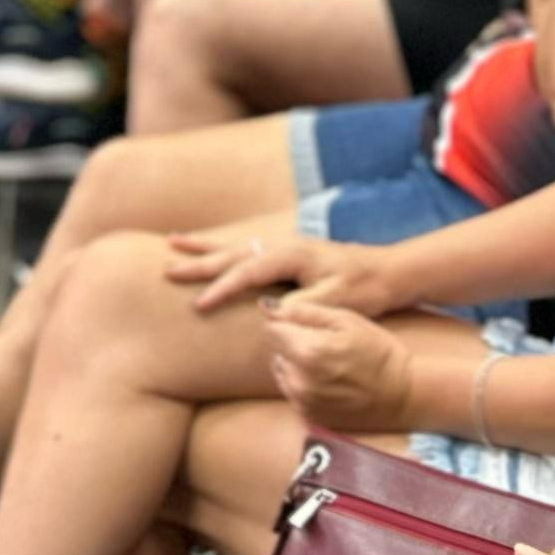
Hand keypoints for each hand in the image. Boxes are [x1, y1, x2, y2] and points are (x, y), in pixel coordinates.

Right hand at [165, 229, 399, 315]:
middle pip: (232, 254)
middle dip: (198, 262)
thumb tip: (269, 311)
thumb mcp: (336, 301)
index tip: (199, 305)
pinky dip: (222, 251)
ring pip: (234, 248)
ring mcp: (283, 249)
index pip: (248, 272)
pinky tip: (210, 251)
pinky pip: (245, 253)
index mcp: (292, 255)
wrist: (387, 272)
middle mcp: (283, 246)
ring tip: (172, 242)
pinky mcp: (286, 257)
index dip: (222, 289)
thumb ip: (302, 304)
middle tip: (166, 271)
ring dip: (203, 248)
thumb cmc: (364, 288)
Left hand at [263, 296, 418, 431]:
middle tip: (324, 344)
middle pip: (276, 350)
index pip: (272, 328)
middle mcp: (299, 380)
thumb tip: (269, 307)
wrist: (402, 394)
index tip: (309, 326)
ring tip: (328, 363)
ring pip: (282, 371)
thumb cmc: (377, 350)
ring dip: (295, 364)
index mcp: (307, 351)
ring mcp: (303, 401)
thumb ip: (305, 312)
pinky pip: (292, 390)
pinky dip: (303, 383)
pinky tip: (328, 381)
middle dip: (292, 343)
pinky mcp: (308, 415)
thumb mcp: (346, 320)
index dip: (289, 323)